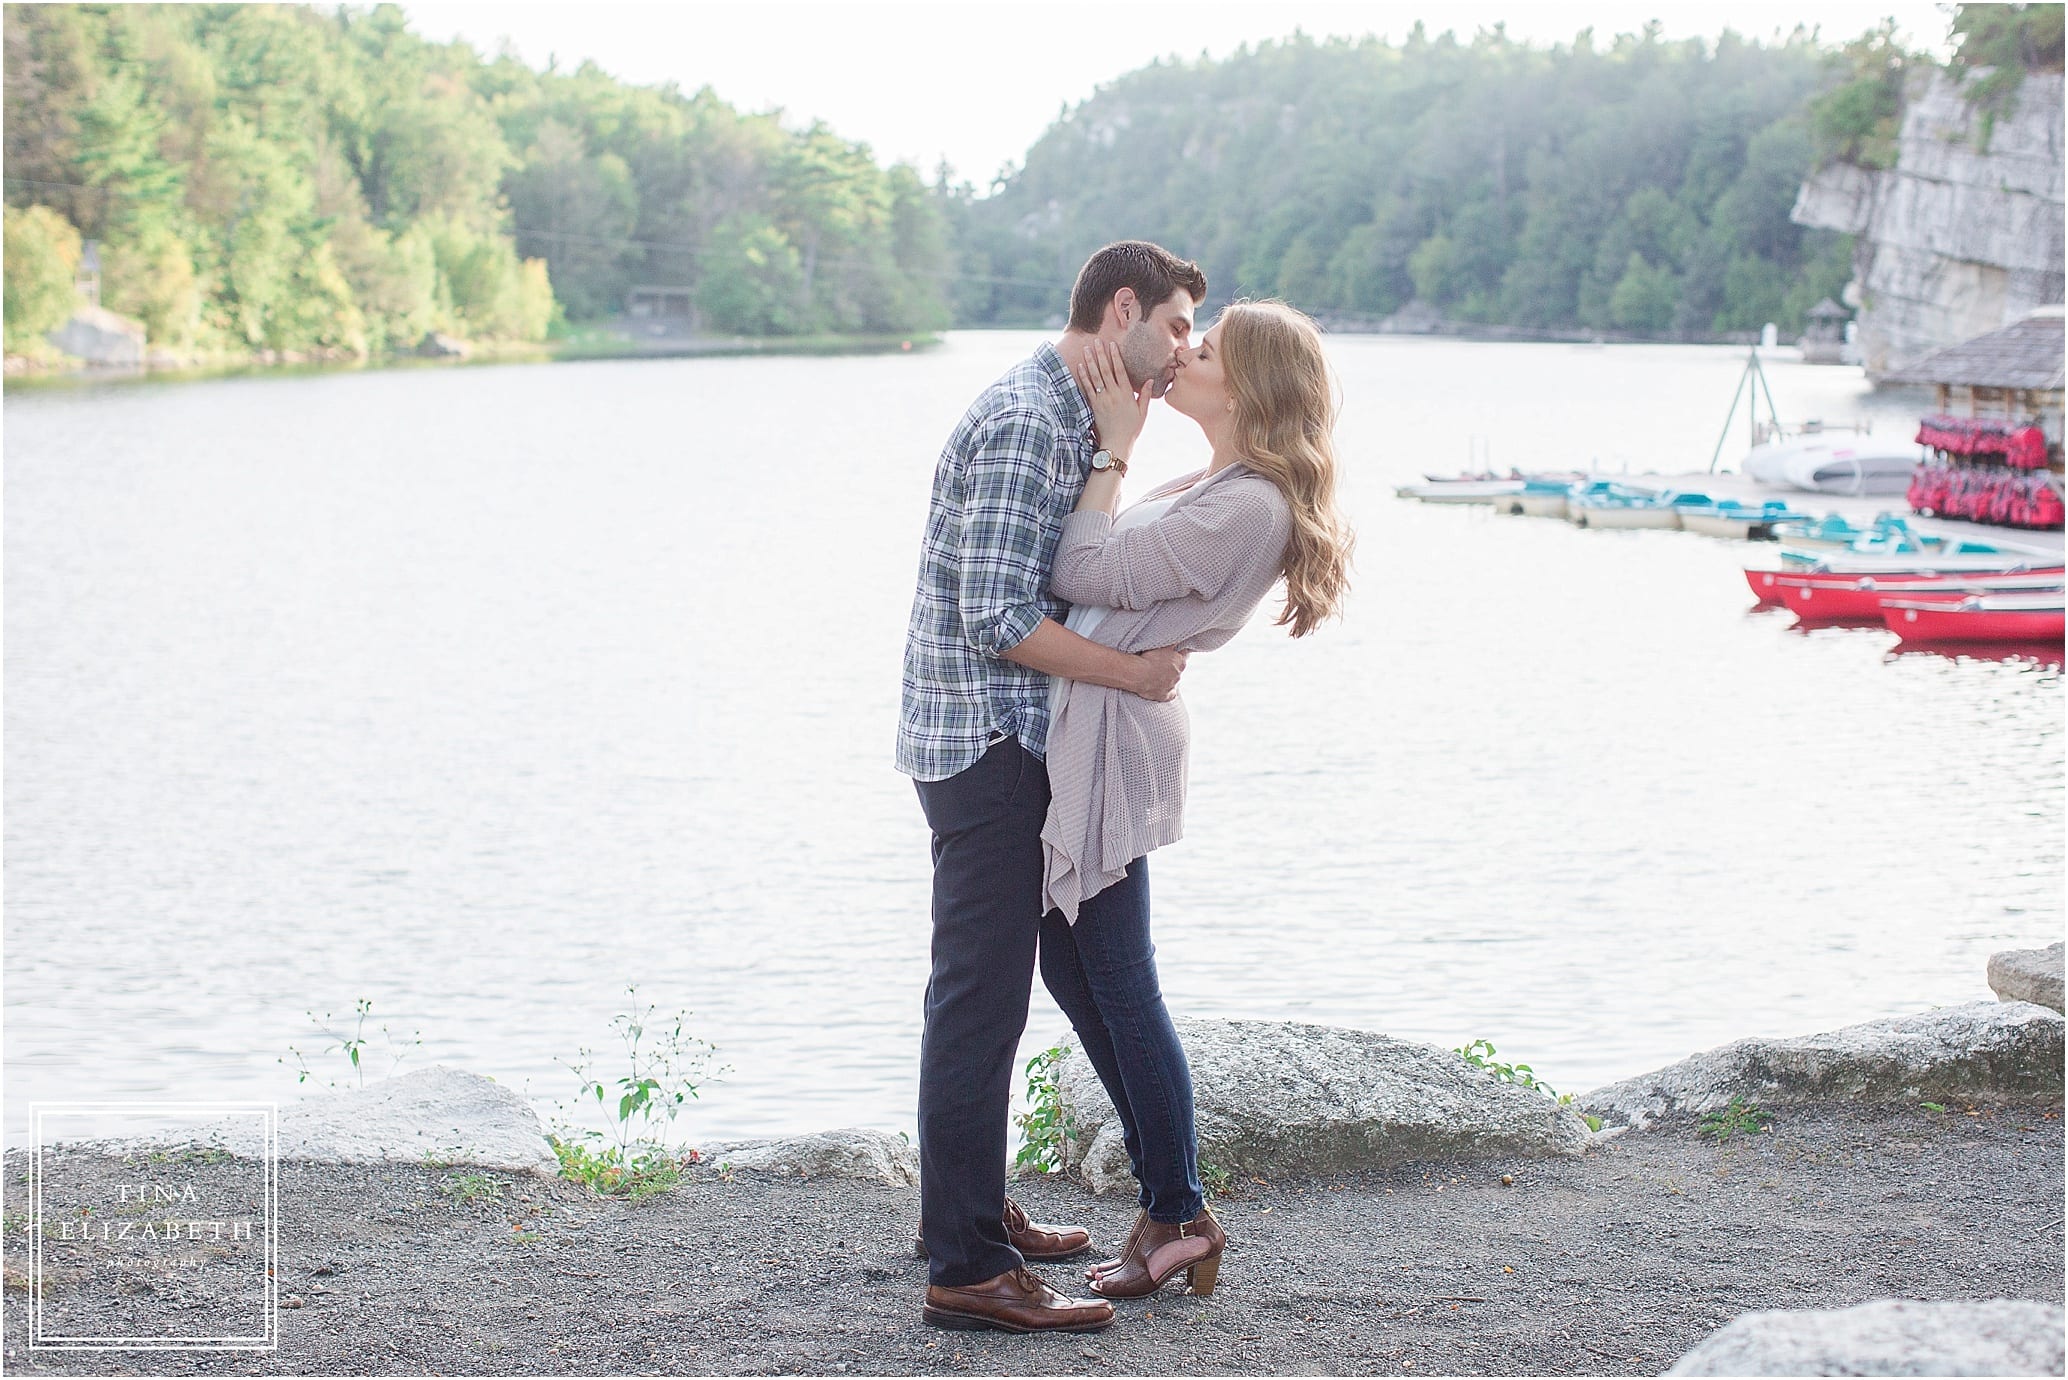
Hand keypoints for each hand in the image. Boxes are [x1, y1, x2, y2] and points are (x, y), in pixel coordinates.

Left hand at [1071, 338, 1151, 459]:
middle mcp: (1113, 395)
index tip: (1112, 344)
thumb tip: (1151, 380)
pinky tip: (1081, 366)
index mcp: (1125, 394)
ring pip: (1095, 377)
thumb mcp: (1142, 412)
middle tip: (1096, 341)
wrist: (1116, 444)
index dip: (1115, 356)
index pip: (1120, 371)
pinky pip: (1087, 388)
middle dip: (1100, 354)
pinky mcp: (1094, 405)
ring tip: (1086, 349)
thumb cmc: (1131, 429)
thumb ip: (1146, 395)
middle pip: (1105, 370)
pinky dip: (1084, 376)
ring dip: (1090, 362)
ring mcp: (1102, 399)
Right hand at [1129, 645, 1188, 701]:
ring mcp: (1172, 686)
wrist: (1138, 674)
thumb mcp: (1163, 644)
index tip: (1171, 651)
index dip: (1177, 652)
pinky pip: (1170, 694)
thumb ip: (1172, 641)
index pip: (1183, 655)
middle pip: (1178, 669)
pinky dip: (1167, 691)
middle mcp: (1179, 674)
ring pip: (1174, 681)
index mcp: (1181, 661)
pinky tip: (1163, 688)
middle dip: (1172, 666)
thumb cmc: (1149, 657)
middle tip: (1162, 662)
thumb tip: (1179, 635)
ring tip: (1158, 674)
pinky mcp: (1165, 695)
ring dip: (1169, 677)